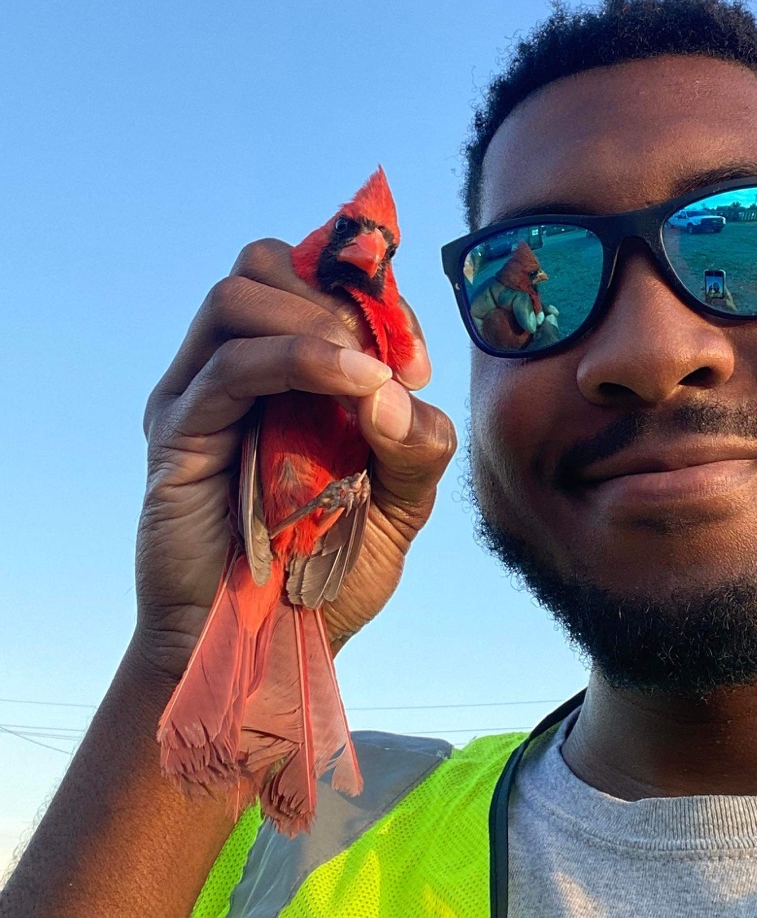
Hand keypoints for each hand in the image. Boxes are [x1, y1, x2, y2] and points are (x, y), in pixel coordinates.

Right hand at [136, 239, 456, 680]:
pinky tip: (355, 386)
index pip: (312, 279)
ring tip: (366, 369)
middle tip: (389, 355)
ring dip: (315, 318)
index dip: (370, 292)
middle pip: (263, 263)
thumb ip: (416, 443)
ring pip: (237, 295)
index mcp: (285, 373)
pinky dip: (298, 360)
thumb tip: (395, 387)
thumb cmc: (328, 578)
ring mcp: (200, 397)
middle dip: (337, 292)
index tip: (418, 355)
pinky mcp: (178, 433)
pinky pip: (229, 366)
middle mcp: (237, 371)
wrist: (271, 653)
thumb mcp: (402, 506)